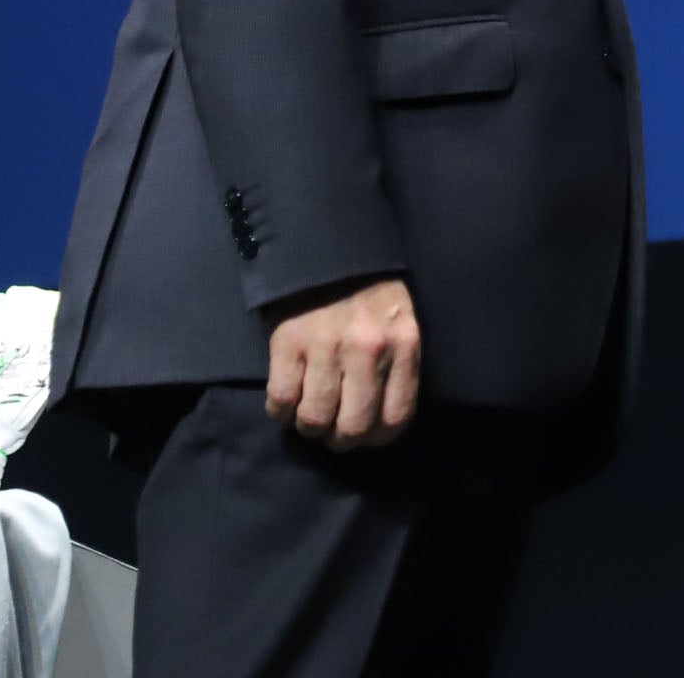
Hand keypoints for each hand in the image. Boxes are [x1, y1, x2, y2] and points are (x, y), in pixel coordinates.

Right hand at [267, 277, 420, 450]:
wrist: (328, 244)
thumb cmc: (369, 289)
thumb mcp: (400, 322)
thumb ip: (396, 366)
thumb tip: (377, 420)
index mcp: (403, 344)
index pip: (396, 417)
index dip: (377, 437)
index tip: (365, 433)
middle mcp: (368, 350)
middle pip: (353, 427)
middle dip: (340, 439)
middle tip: (332, 429)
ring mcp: (326, 346)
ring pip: (314, 419)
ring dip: (308, 426)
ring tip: (308, 412)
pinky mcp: (288, 342)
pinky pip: (281, 399)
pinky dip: (280, 410)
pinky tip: (286, 398)